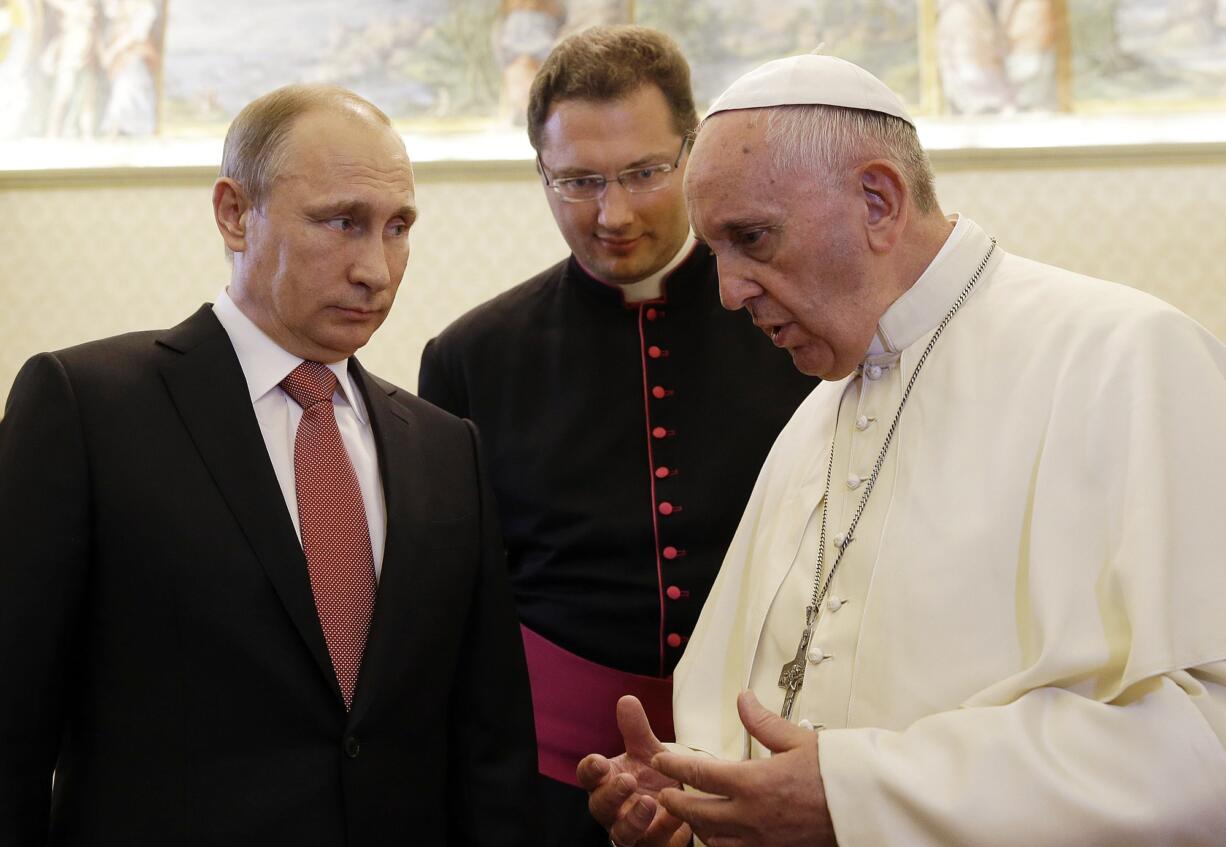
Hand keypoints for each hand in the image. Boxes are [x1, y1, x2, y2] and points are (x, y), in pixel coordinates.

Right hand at [577, 695, 691, 846]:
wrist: (680, 803)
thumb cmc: (653, 776)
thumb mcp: (647, 752)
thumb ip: (636, 730)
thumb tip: (627, 699)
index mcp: (606, 781)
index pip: (588, 775)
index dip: (590, 769)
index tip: (600, 761)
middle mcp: (613, 808)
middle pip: (600, 806)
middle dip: (611, 794)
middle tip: (627, 780)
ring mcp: (631, 830)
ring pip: (622, 833)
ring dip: (634, 819)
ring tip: (650, 802)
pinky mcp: (652, 845)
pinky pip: (654, 843)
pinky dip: (665, 831)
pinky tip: (677, 816)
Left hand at [651, 691, 834, 846]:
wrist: (867, 808)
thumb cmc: (837, 775)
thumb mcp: (798, 740)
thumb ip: (763, 722)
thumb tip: (743, 700)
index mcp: (754, 783)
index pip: (699, 772)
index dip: (674, 764)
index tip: (661, 759)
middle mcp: (752, 816)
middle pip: (696, 812)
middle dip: (675, 802)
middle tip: (665, 792)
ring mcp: (762, 840)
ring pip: (713, 839)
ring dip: (697, 825)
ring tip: (690, 813)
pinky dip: (722, 843)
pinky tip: (721, 834)